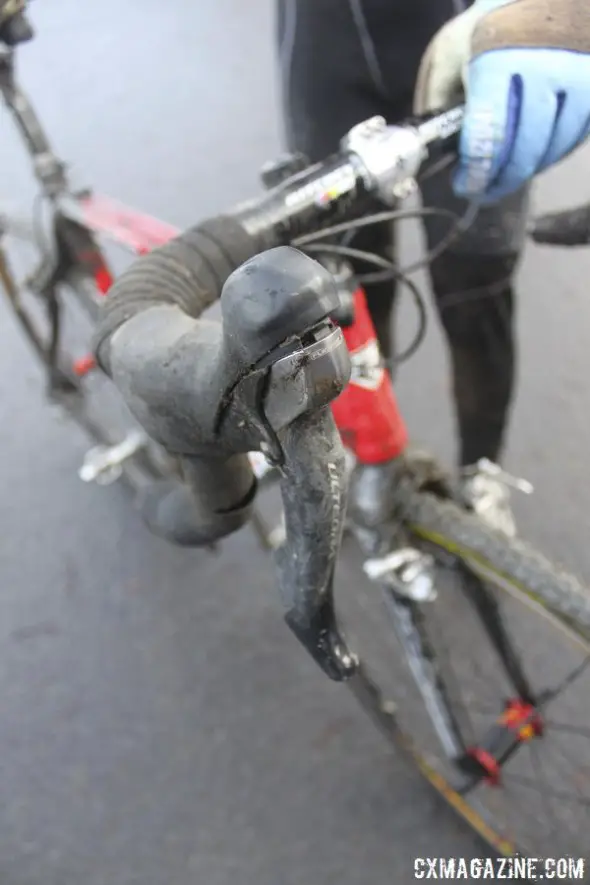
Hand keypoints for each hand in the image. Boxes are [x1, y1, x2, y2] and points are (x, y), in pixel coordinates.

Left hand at [414, 0, 589, 202]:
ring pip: (553, 149)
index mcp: (499, 59)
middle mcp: (544, 67)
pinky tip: (533, 151)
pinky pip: (575, 136)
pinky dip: (553, 152)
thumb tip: (433, 144)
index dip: (475, 171)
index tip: (465, 183)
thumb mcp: (454, 47)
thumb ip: (440, 96)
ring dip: (527, 170)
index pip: (489, 136)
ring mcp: (578, 76)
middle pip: (524, 150)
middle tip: (483, 189)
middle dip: (499, 180)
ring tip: (505, 172)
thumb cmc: (496, 20)